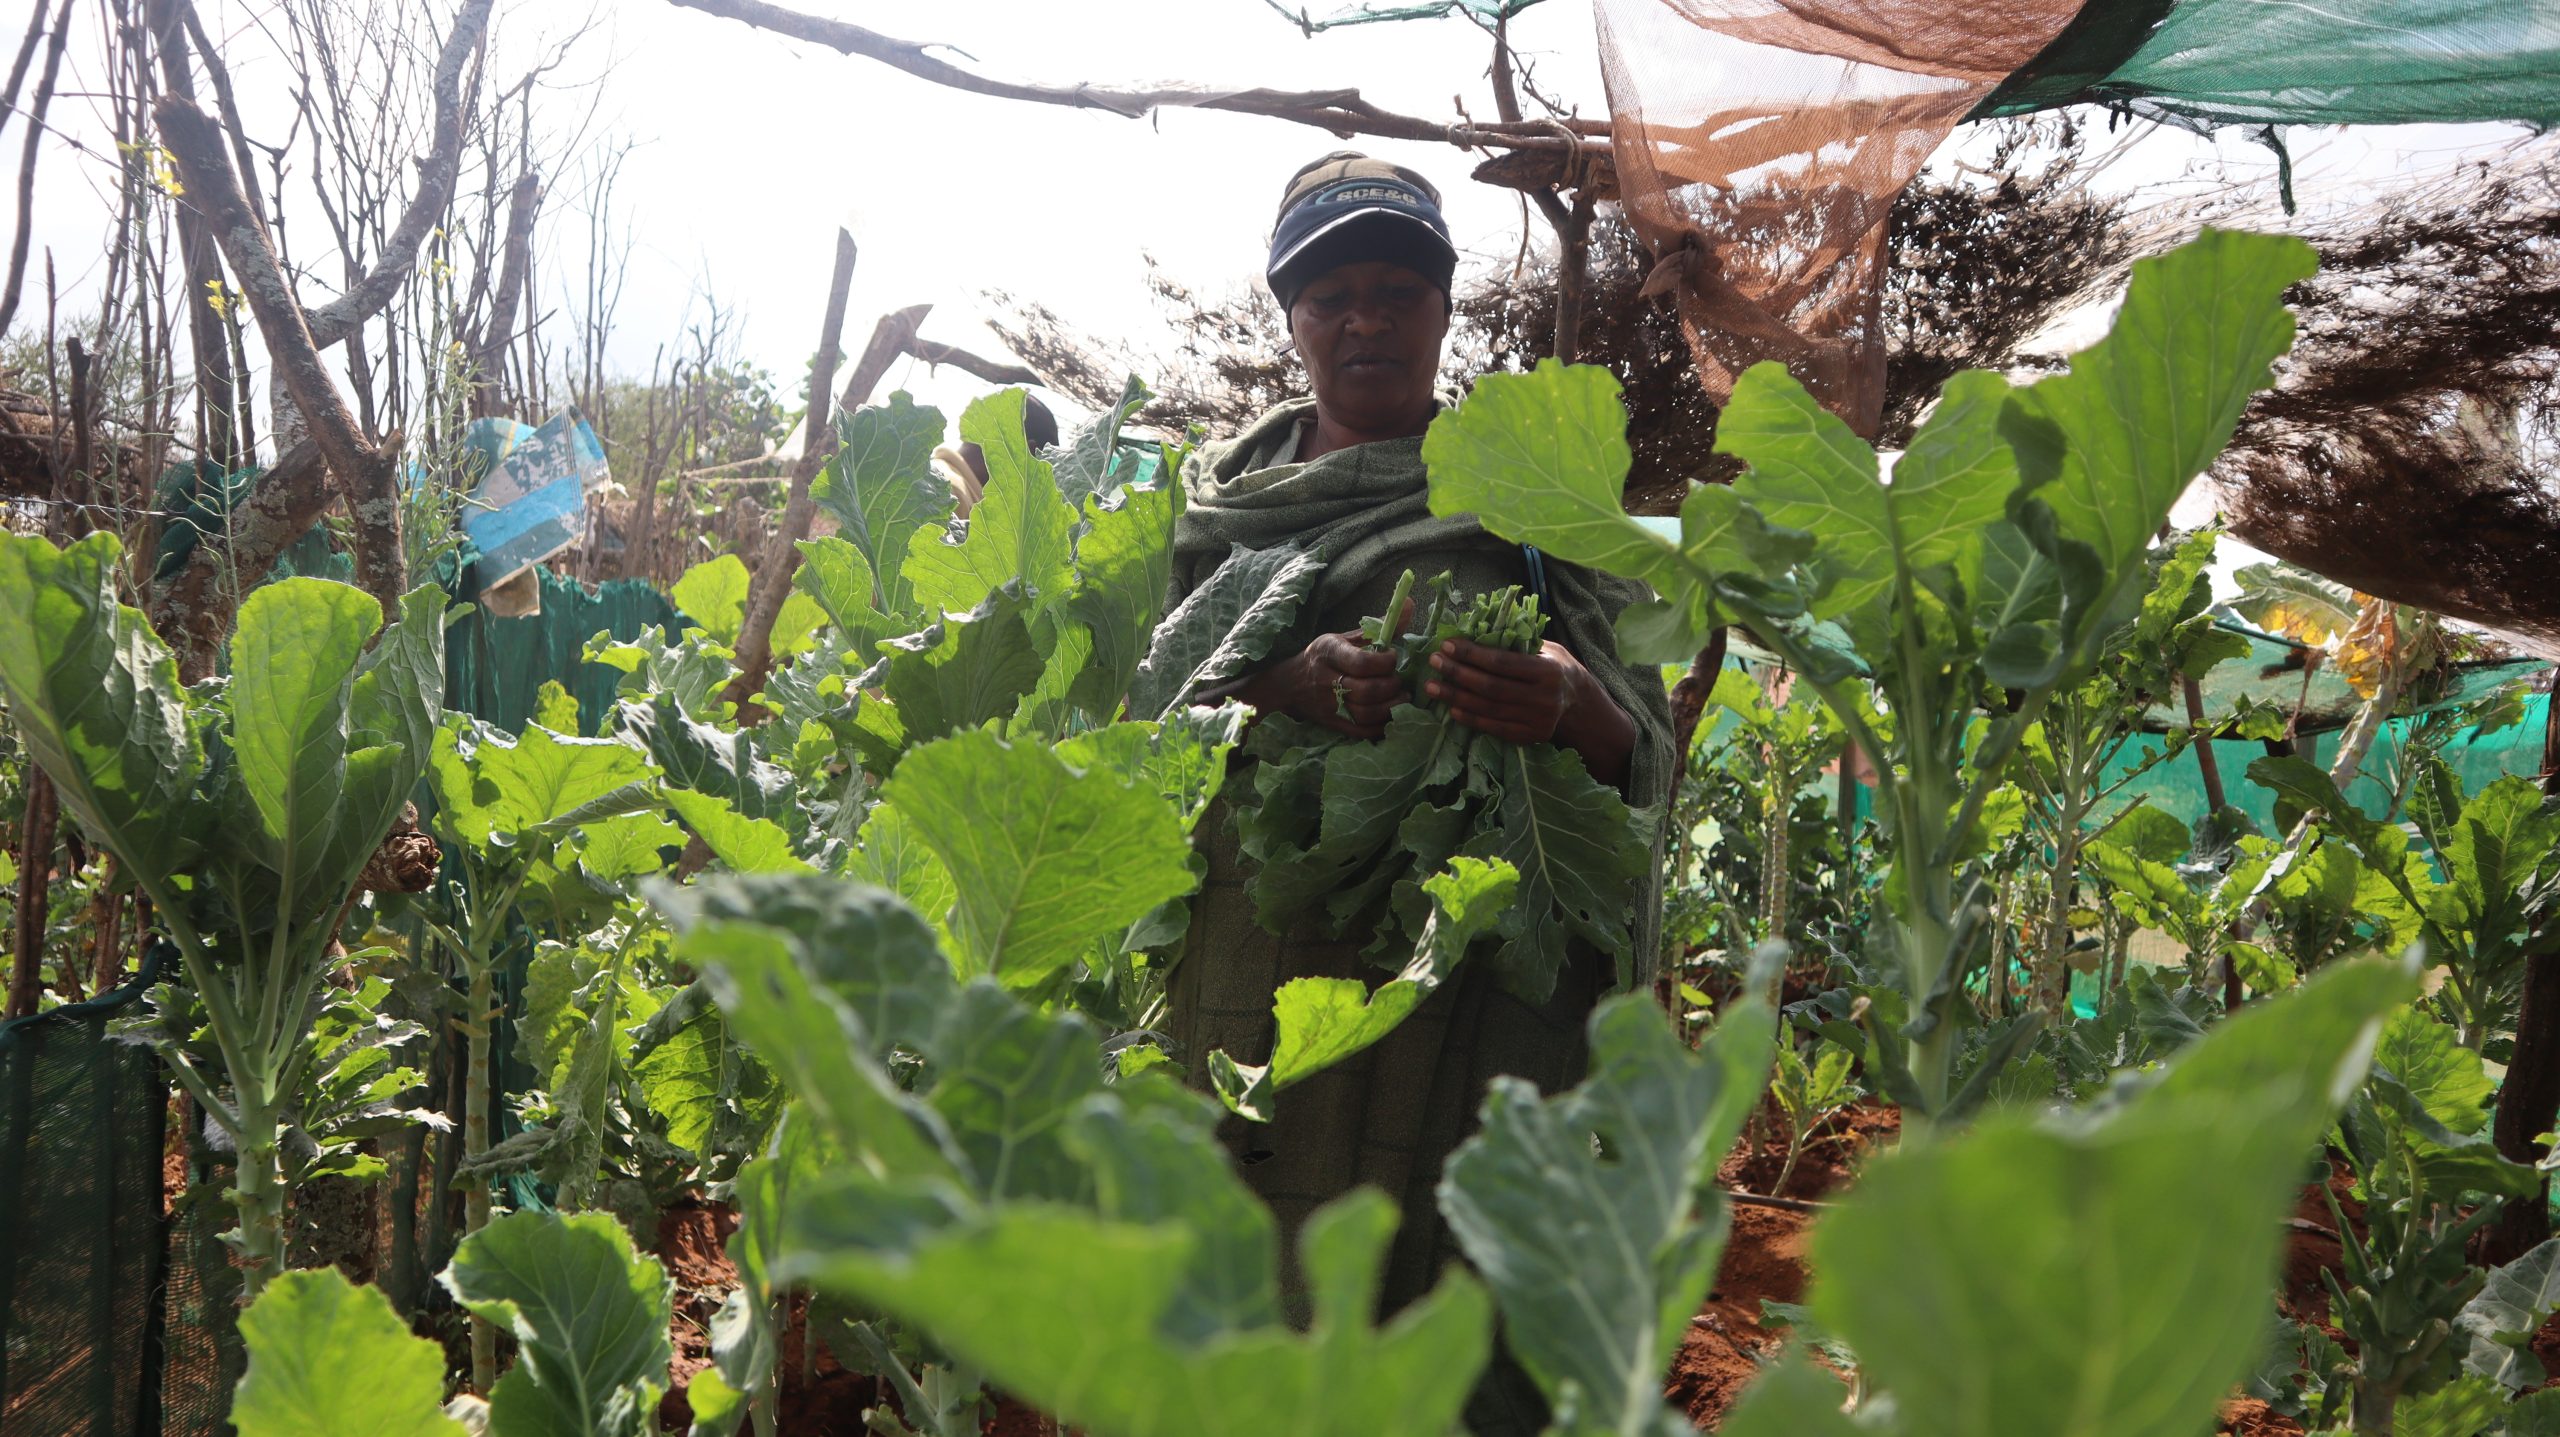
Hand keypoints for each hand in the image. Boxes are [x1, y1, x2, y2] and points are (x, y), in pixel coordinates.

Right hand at [1230, 628, 1406, 739]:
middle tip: (1398, 680)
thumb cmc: (1324, 657)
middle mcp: (1326, 680)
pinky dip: (1382, 725)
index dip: (1385, 662)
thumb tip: (1409, 605)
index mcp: (1329, 652)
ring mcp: (1328, 706)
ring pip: (1366, 714)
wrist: (1289, 684)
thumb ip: (1378, 626)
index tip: (1392, 657)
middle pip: (1367, 691)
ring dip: (1391, 707)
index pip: (1361, 662)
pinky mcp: (1333, 724)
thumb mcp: (1344, 638)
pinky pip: (1362, 731)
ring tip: (1400, 697)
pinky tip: (1390, 713)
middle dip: (1391, 686)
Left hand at [1426, 638, 1635, 786]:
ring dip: (1455, 697)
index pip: (1501, 663)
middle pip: (1490, 687)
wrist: (1579, 703)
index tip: (1448, 645)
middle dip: (1457, 674)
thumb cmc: (1556, 668)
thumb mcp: (1547, 648)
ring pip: (1487, 709)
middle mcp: (1543, 699)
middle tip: (1433, 662)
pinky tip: (1451, 708)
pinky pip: (1493, 728)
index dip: (1471, 654)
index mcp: (1548, 672)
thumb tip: (1477, 629)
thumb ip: (1519, 642)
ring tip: (1432, 686)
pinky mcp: (1529, 737)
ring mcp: (1537, 721)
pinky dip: (1470, 718)